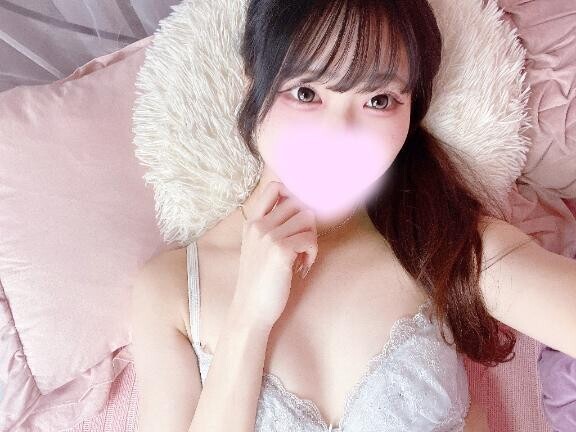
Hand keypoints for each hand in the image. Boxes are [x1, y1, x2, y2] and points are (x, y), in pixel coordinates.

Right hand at [230, 181, 317, 328]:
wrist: (250, 310)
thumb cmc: (258, 281)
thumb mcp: (257, 249)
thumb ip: (270, 228)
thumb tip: (301, 212)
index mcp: (251, 222)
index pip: (274, 187)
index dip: (293, 195)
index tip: (298, 217)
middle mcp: (259, 225)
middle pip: (298, 203)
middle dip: (307, 223)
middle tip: (304, 244)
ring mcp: (269, 237)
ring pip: (308, 219)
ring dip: (311, 238)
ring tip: (303, 256)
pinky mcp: (281, 251)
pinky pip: (310, 239)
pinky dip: (312, 253)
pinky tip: (303, 266)